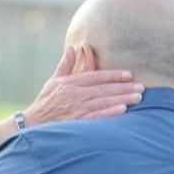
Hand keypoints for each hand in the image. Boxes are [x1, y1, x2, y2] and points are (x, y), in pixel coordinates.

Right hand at [23, 46, 143, 126]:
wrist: (31, 125)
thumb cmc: (45, 103)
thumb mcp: (53, 82)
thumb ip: (66, 65)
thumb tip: (72, 47)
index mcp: (70, 84)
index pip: (95, 77)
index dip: (113, 75)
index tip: (129, 74)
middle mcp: (74, 95)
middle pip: (103, 89)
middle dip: (124, 87)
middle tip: (142, 87)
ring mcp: (76, 109)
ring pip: (103, 102)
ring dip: (122, 99)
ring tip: (138, 97)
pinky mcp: (76, 123)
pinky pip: (96, 117)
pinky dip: (109, 113)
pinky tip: (122, 110)